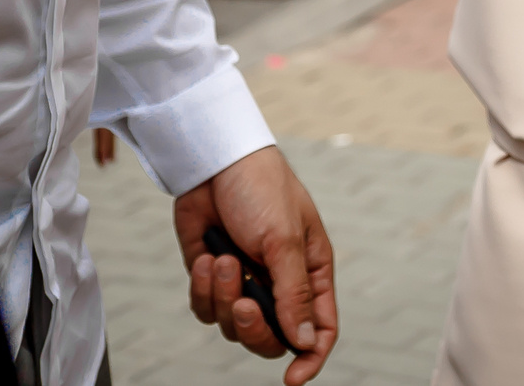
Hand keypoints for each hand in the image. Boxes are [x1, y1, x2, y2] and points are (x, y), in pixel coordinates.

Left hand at [171, 146, 337, 383]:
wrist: (214, 160)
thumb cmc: (261, 188)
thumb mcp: (284, 239)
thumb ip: (294, 293)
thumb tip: (303, 342)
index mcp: (310, 273)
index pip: (319, 329)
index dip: (310, 358)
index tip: (293, 380)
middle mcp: (279, 283)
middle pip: (272, 338)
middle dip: (254, 327)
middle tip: (244, 303)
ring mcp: (244, 281)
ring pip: (234, 326)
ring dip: (224, 297)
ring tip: (222, 259)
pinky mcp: (212, 277)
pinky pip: (206, 308)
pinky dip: (203, 289)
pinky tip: (207, 256)